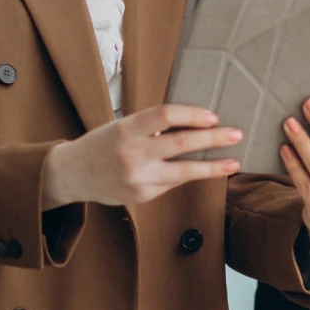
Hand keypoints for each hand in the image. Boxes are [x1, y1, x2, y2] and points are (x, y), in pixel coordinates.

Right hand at [41, 104, 242, 208]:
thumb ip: (151, 127)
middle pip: (181, 143)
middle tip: (236, 134)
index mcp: (126, 129)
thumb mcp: (122, 126)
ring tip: (233, 162)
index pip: (165, 115)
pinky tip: (192, 171)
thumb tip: (193, 125)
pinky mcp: (142, 195)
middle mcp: (132, 153)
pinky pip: (171, 183)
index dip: (192, 114)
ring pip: (184, 172)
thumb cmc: (102, 144)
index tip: (213, 116)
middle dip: (213, 139)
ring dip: (213, 167)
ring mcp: (138, 178)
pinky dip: (183, 175)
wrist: (73, 174)